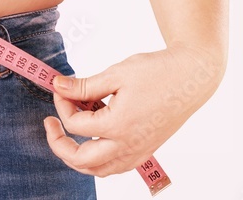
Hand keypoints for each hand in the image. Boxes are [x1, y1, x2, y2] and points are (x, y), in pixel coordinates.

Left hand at [42, 44, 224, 176]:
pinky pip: (116, 166)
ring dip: (77, 157)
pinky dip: (97, 158)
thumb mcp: (115, 74)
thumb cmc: (157, 72)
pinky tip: (92, 137)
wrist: (192, 77)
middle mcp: (129, 145)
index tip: (61, 87)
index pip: (75, 125)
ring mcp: (139, 151)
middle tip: (50, 123)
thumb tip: (57, 86)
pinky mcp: (146, 150)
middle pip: (81, 160)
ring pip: (99, 170)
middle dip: (58, 143)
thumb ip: (83, 85)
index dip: (61, 104)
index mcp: (119, 126)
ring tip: (67, 134)